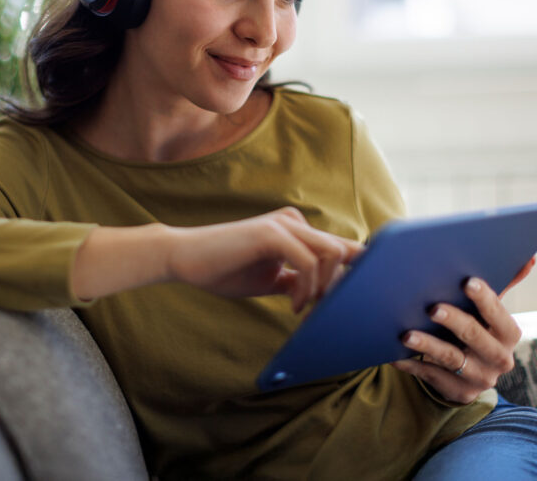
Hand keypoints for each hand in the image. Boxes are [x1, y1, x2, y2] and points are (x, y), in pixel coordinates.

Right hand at [165, 207, 362, 312]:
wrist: (185, 259)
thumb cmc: (225, 270)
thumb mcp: (272, 279)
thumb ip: (299, 281)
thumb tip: (328, 296)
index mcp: (298, 230)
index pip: (342, 247)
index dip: (351, 275)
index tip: (343, 307)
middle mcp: (296, 222)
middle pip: (345, 252)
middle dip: (338, 288)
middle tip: (317, 314)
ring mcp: (284, 224)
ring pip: (333, 254)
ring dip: (324, 289)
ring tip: (303, 309)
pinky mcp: (271, 233)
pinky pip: (308, 262)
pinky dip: (307, 289)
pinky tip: (294, 306)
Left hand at [391, 275, 522, 404]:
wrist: (472, 373)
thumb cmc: (478, 329)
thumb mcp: (490, 311)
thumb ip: (506, 284)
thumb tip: (530, 258)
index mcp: (509, 334)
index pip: (498, 315)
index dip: (484, 299)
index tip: (467, 282)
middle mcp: (499, 359)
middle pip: (475, 337)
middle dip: (454, 321)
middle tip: (432, 308)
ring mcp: (480, 378)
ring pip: (451, 358)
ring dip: (428, 346)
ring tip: (406, 335)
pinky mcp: (460, 392)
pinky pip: (432, 377)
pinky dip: (413, 365)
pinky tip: (395, 356)